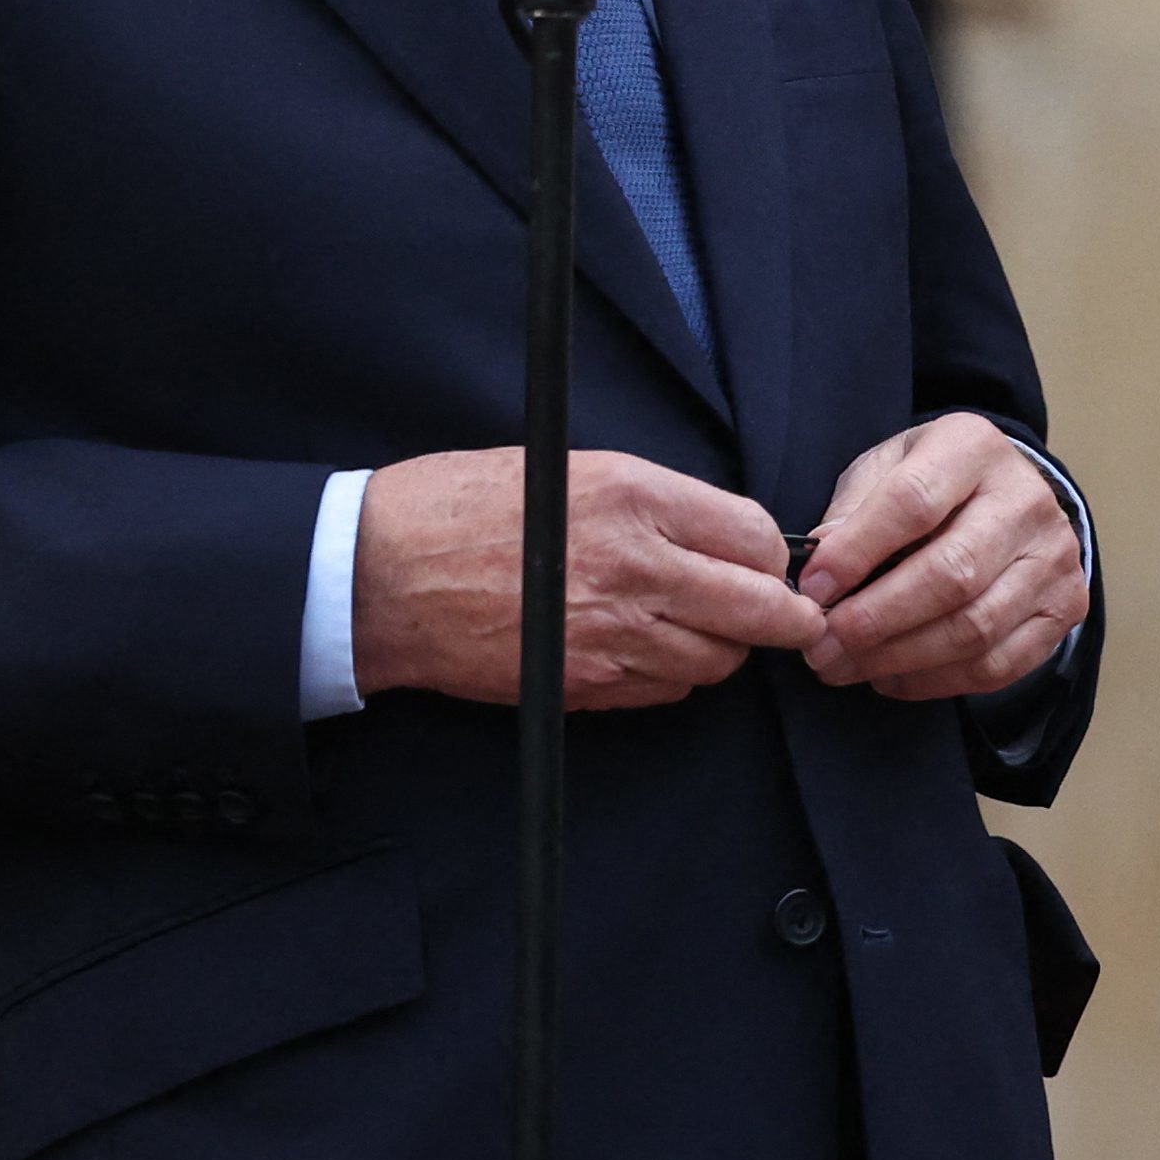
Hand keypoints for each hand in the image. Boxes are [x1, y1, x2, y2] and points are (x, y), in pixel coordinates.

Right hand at [353, 449, 824, 708]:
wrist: (378, 575)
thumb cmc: (454, 509)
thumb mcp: (560, 469)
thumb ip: (648, 502)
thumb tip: (719, 535)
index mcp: (631, 496)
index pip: (756, 536)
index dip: (768, 554)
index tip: (760, 561)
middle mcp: (636, 565)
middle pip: (765, 610)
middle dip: (781, 616)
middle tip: (778, 615)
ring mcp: (615, 633)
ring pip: (723, 659)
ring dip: (720, 646)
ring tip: (688, 625)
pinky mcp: (589, 684)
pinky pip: (670, 689)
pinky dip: (670, 674)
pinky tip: (637, 648)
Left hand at [800, 413, 1088, 698]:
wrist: (1009, 491)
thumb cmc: (928, 482)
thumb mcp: (883, 467)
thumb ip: (852, 509)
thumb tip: (821, 564)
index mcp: (971, 449)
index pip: (912, 503)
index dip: (857, 551)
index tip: (813, 588)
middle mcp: (1025, 502)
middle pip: (951, 574)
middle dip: (876, 618)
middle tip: (823, 644)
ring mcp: (1054, 559)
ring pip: (975, 628)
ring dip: (899, 658)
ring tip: (844, 666)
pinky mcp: (1066, 608)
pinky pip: (1000, 663)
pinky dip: (937, 681)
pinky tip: (891, 678)